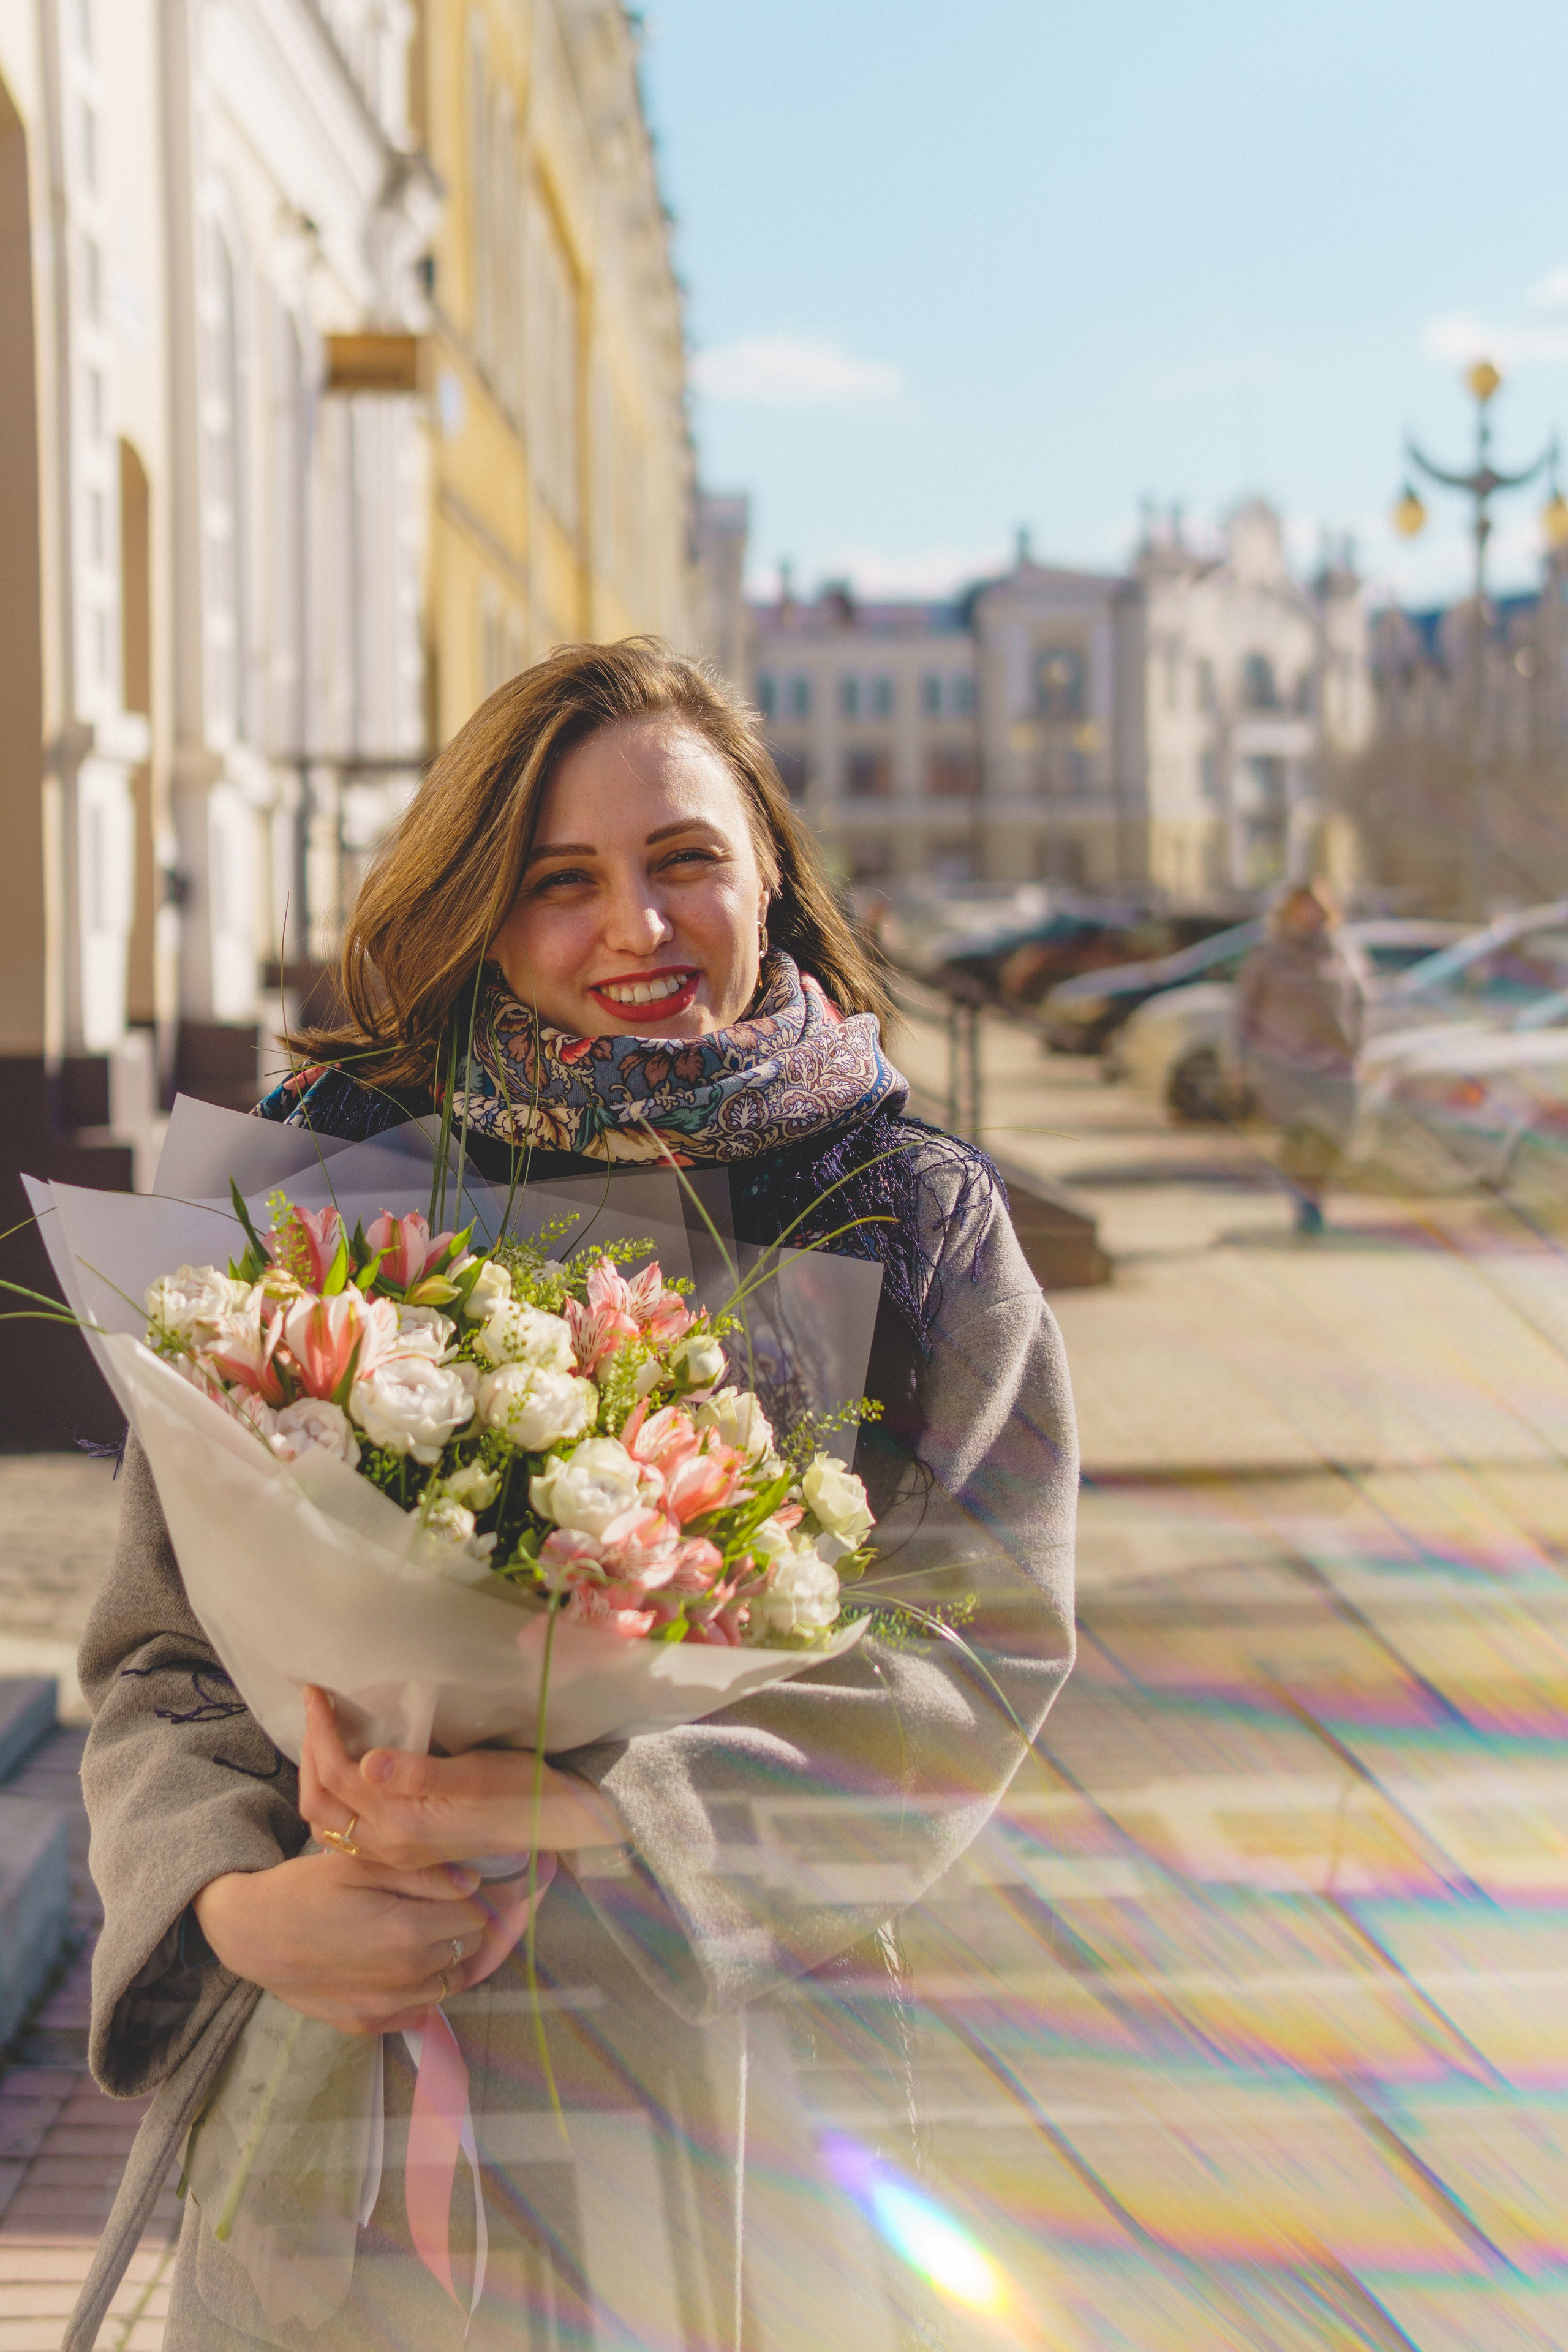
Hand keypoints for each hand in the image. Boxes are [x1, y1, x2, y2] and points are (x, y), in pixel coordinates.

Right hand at [191, 1848, 538, 2034]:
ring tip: (415, 1932)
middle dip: (460, 1927)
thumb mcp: (359, 1864)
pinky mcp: (366, 2025)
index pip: (476, 1918)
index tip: (461, 1886)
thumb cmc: (305, 1888)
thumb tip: (474, 1884)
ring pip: (448, 1983)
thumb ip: (422, 1875)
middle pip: (467, 1951)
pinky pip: (417, 2011)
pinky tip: (395, 1963)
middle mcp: (403, 1977)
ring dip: (443, 1959)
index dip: (473, 1898)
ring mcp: (385, 2008)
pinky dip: (418, 1989)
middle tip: (437, 1906)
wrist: (250, 1934)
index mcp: (406, 1931)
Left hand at [299, 1685, 625, 1874]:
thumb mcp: (477, 1773)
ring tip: (322, 1735)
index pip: (339, 1774)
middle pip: (321, 1802)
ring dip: (316, 1777)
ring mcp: (395, 1854)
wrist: (553, 1822)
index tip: (316, 1691)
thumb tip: (368, 1762)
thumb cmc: (521, 1789)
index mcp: (403, 1824)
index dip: (321, 1730)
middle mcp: (390, 1846)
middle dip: (309, 1751)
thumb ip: (419, 1773)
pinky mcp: (404, 1852)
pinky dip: (332, 1800)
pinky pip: (345, 1834)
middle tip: (315, 1706)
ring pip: (327, 1822)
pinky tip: (346, 1774)